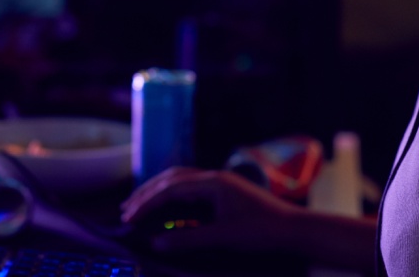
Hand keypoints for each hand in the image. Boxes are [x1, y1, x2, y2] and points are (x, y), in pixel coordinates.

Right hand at [120, 166, 301, 254]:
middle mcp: (213, 177)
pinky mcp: (223, 191)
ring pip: (180, 180)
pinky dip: (172, 195)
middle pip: (171, 178)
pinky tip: (165, 207)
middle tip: (125, 210)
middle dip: (147, 193)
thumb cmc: (261, 232)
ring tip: (138, 205)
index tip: (129, 217)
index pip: (170, 188)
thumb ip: (188, 238)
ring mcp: (219, 183)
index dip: (147, 203)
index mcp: (212, 182)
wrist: (293, 229)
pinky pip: (190, 188)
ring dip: (158, 191)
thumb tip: (156, 241)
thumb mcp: (223, 238)